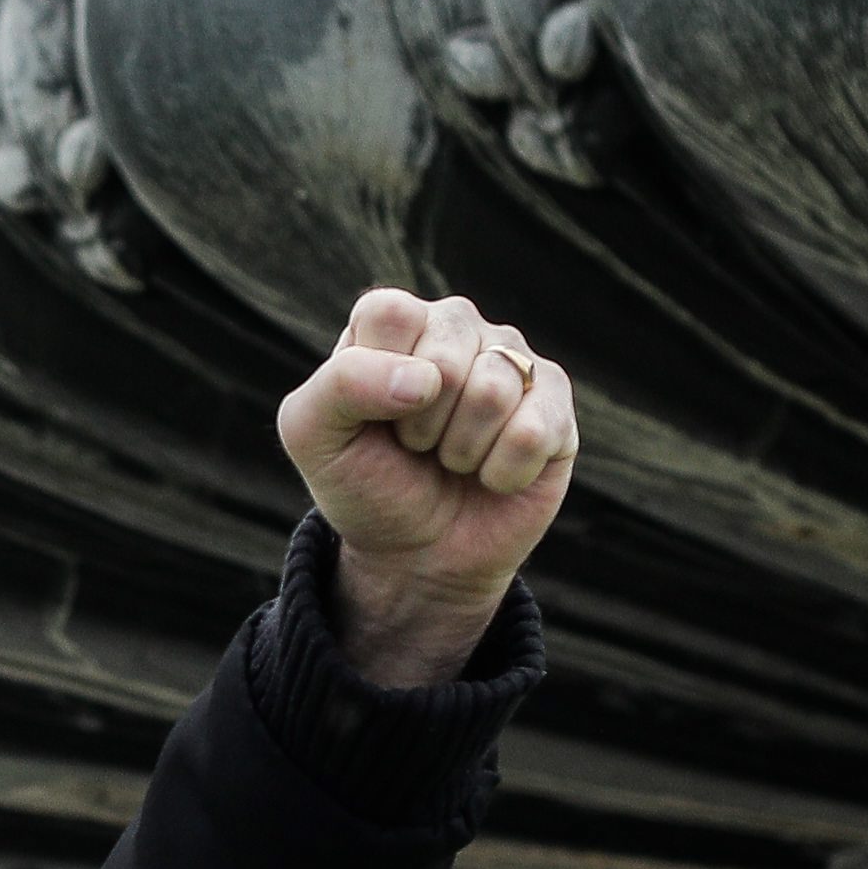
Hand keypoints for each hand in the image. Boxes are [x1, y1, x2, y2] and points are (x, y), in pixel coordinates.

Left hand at [282, 286, 575, 685]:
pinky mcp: (555, 403)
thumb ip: (339, 385)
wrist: (415, 556)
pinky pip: (535, 430)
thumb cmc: (365, 485)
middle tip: (415, 445)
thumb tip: (427, 379)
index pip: (390, 313)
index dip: (377, 379)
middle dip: (420, 424)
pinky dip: (503, 473)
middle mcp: (457, 326)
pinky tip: (492, 474)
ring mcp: (512, 360)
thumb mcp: (312, 437)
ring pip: (494, 391)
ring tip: (451, 459)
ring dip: (461, 450)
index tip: (372, 416)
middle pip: (445, 358)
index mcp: (394, 320)